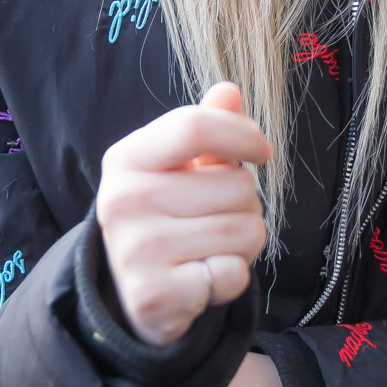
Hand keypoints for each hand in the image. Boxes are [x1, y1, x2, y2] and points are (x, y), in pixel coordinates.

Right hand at [96, 83, 270, 347]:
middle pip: (236, 184)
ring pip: (245, 230)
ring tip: (212, 248)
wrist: (131, 295)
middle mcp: (124, 201)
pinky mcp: (155, 294)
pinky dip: (233, 277)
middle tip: (215, 218)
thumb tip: (228, 90)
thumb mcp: (175, 169)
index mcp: (126, 159)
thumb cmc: (164, 220)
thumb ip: (204, 130)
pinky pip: (234, 274)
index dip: (242, 134)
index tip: (262, 151)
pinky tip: (205, 277)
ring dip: (245, 243)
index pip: (195, 126)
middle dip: (247, 203)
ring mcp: (136, 250)